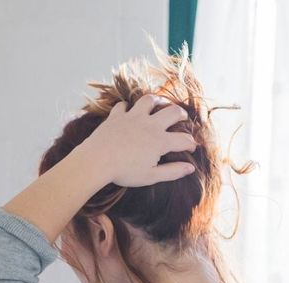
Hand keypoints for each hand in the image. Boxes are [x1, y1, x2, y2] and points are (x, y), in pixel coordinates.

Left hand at [76, 94, 197, 187]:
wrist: (96, 161)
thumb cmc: (124, 172)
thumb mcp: (151, 176)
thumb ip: (172, 172)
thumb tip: (191, 168)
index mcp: (160, 141)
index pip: (183, 140)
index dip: (190, 144)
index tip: (191, 148)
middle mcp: (150, 125)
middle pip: (172, 112)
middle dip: (181, 114)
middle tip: (182, 118)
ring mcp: (133, 117)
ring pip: (150, 100)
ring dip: (157, 101)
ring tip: (160, 104)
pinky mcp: (117, 116)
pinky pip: (123, 106)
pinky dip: (126, 107)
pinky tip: (128, 111)